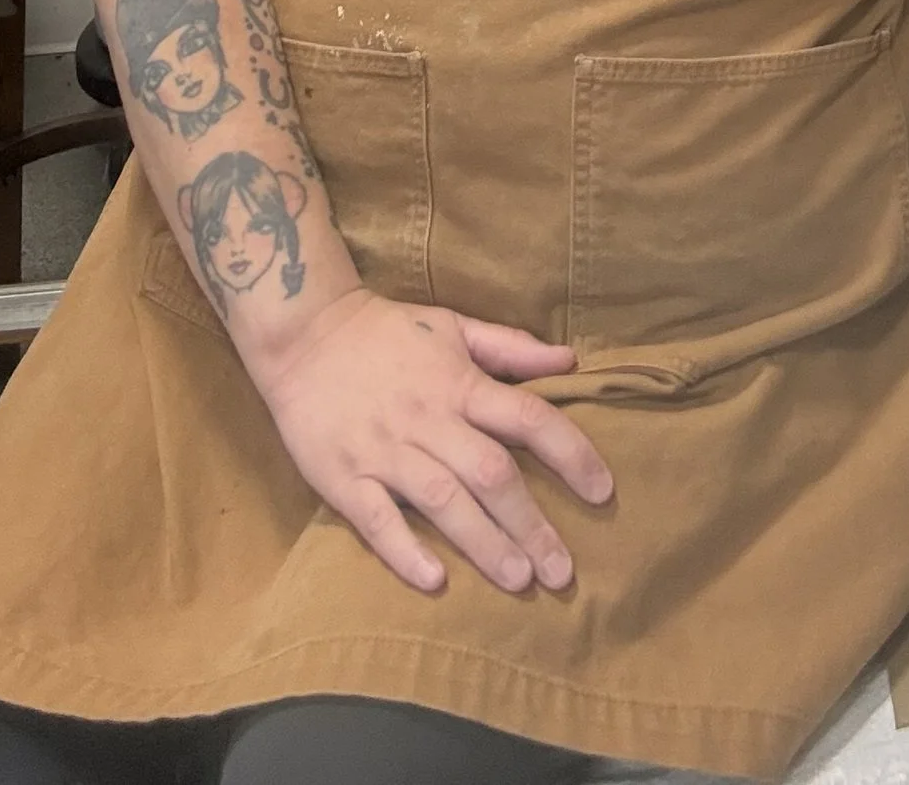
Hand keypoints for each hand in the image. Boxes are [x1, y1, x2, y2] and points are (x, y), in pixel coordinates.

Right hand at [247, 287, 612, 598]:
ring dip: (485, 543)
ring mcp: (385, 451)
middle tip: (563, 573)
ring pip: (443, 501)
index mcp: (460, 384)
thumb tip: (569, 361)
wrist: (304, 332)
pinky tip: (435, 582)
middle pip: (492, 474)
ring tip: (520, 581)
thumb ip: (510, 348)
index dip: (571, 454)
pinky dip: (405, 551)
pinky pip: (377, 520)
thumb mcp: (453, 327)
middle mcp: (429, 420)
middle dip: (532, 524)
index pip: (528, 418)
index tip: (603, 491)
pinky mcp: (343, 477)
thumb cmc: (387, 333)